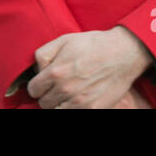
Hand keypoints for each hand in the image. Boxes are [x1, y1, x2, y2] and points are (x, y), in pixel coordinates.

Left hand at [28, 26, 150, 108]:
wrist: (122, 53)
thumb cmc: (92, 45)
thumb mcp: (62, 41)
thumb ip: (43, 55)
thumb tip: (36, 71)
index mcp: (56, 72)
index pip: (33, 90)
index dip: (36, 85)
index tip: (43, 83)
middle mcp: (66, 89)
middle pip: (43, 103)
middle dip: (47, 95)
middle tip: (56, 88)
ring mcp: (80, 102)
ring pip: (56, 111)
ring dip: (58, 105)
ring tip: (65, 95)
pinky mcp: (93, 109)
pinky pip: (73, 114)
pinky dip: (72, 108)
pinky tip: (76, 101)